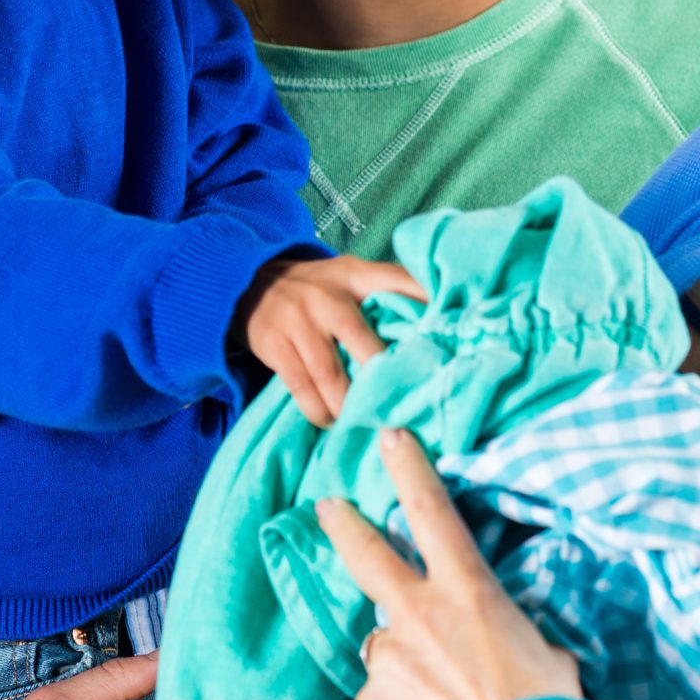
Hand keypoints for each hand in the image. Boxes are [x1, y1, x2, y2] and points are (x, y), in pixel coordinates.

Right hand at [240, 256, 427, 424]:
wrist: (249, 283)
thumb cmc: (317, 289)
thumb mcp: (351, 276)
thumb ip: (388, 290)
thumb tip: (438, 318)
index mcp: (355, 275)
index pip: (399, 282)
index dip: (426, 306)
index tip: (450, 338)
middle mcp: (329, 297)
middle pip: (366, 345)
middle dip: (386, 379)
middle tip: (407, 408)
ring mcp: (299, 322)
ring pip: (332, 376)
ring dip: (350, 406)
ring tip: (369, 424)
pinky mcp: (275, 346)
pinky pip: (302, 388)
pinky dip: (319, 411)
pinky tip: (332, 422)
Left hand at [317, 430, 581, 699]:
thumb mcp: (536, 641)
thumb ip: (497, 620)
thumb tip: (485, 626)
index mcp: (465, 589)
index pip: (430, 510)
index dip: (409, 467)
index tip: (390, 438)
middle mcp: (416, 615)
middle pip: (368, 555)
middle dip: (344, 525)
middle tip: (327, 506)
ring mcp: (387, 659)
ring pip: (384, 646)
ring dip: (403, 660)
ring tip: (441, 696)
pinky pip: (379, 695)